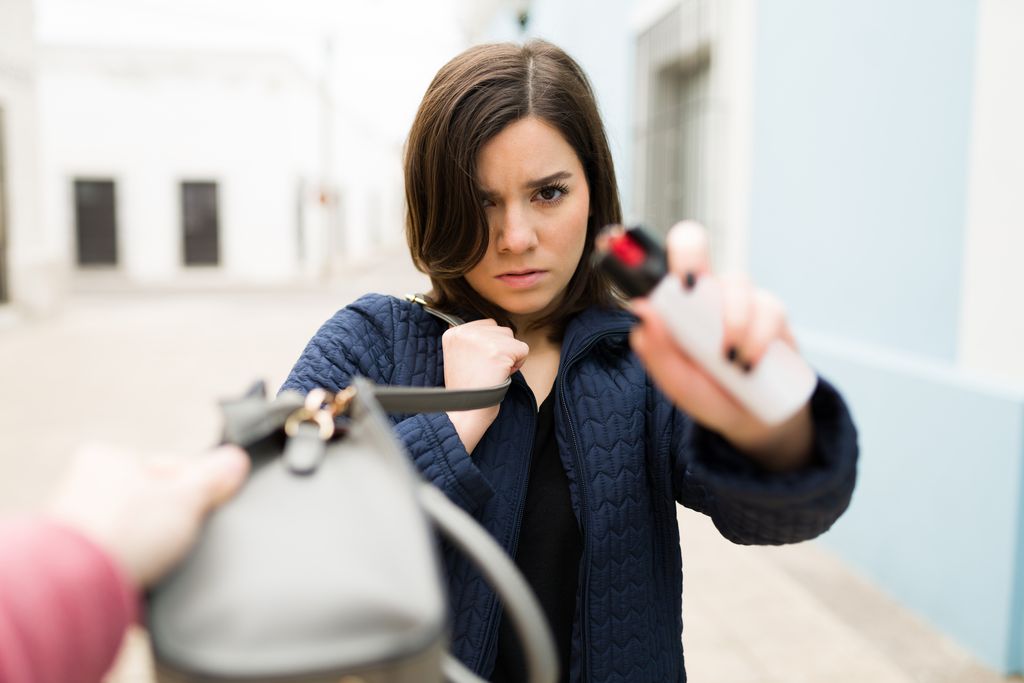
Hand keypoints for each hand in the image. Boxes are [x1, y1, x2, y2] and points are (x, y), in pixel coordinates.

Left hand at [47, 443, 249, 586]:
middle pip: (152, 502)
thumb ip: (215, 477)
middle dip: (172, 521)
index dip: (197, 489)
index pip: (170, 467)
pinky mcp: (74, 560)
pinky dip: (134, 567)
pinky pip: (119, 558)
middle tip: (186, 540)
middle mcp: (84, 486)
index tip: (208, 509)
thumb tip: (237, 459)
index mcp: (107, 458)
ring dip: (152, 547)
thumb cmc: (126, 532)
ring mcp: (75, 524)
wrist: (73, 587)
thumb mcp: (186, 497)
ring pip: (135, 532)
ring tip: (164, 564)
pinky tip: (145, 576)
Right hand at [442, 319, 529, 453]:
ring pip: (512, 338)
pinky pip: (523, 350)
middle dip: (501, 349)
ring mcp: (482, 340)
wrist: (464, 412)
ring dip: (509, 356)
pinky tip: (502, 375)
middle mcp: (466, 332)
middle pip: (500, 330)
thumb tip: (496, 333)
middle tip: (487, 371)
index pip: (486, 325)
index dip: (490, 346)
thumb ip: (472, 341)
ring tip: (493, 373)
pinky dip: (518, 364)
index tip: (479, 365)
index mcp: (453, 333)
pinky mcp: (499, 350)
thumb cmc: (466, 391)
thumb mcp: (458, 357)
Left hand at [629, 221, 813, 470]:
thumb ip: (655, 350)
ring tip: (729, 361)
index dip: (641, 250)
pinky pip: (768, 309)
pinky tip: (748, 363)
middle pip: (693, 242)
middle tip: (688, 289)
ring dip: (732, 321)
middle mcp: (705, 289)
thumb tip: (640, 309)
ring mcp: (740, 296)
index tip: (634, 262)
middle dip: (689, 259)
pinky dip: (758, 338)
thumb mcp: (676, 381)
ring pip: (735, 283)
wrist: (752, 418)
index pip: (653, 262)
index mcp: (674, 302)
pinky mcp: (772, 312)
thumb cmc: (707, 392)